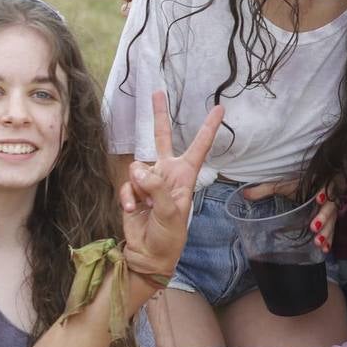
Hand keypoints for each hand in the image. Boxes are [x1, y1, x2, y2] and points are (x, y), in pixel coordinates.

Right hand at [119, 91, 223, 278]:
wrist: (148, 254)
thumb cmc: (169, 236)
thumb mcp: (171, 213)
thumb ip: (157, 188)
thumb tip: (139, 170)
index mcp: (185, 177)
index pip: (199, 147)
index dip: (208, 128)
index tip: (219, 108)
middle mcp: (167, 174)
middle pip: (162, 138)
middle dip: (159, 116)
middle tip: (156, 92)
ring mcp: (148, 181)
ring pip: (137, 168)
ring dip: (138, 188)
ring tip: (145, 207)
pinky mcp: (132, 191)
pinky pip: (126, 186)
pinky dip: (127, 199)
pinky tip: (134, 211)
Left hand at [242, 181, 337, 252]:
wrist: (315, 184)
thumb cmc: (300, 185)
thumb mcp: (283, 185)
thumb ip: (265, 189)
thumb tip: (244, 193)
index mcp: (318, 185)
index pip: (326, 188)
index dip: (325, 192)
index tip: (319, 198)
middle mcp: (328, 199)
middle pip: (331, 208)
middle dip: (324, 218)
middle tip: (314, 227)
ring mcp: (330, 211)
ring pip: (332, 222)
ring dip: (327, 232)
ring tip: (319, 243)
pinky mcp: (330, 222)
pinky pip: (332, 232)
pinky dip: (329, 241)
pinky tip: (325, 250)